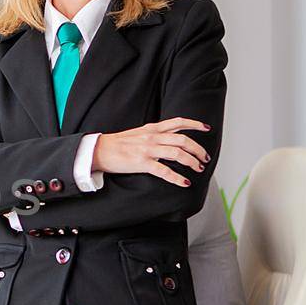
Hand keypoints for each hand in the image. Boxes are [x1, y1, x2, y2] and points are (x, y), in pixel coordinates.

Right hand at [90, 118, 210, 187]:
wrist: (99, 150)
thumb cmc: (117, 144)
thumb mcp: (138, 133)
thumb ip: (154, 134)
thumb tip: (168, 138)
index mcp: (152, 128)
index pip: (178, 122)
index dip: (194, 124)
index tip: (206, 128)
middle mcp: (152, 137)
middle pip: (183, 139)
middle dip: (198, 149)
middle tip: (205, 157)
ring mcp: (148, 150)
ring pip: (178, 153)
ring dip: (191, 162)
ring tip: (198, 168)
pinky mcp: (142, 163)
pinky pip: (164, 170)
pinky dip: (177, 177)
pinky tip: (184, 182)